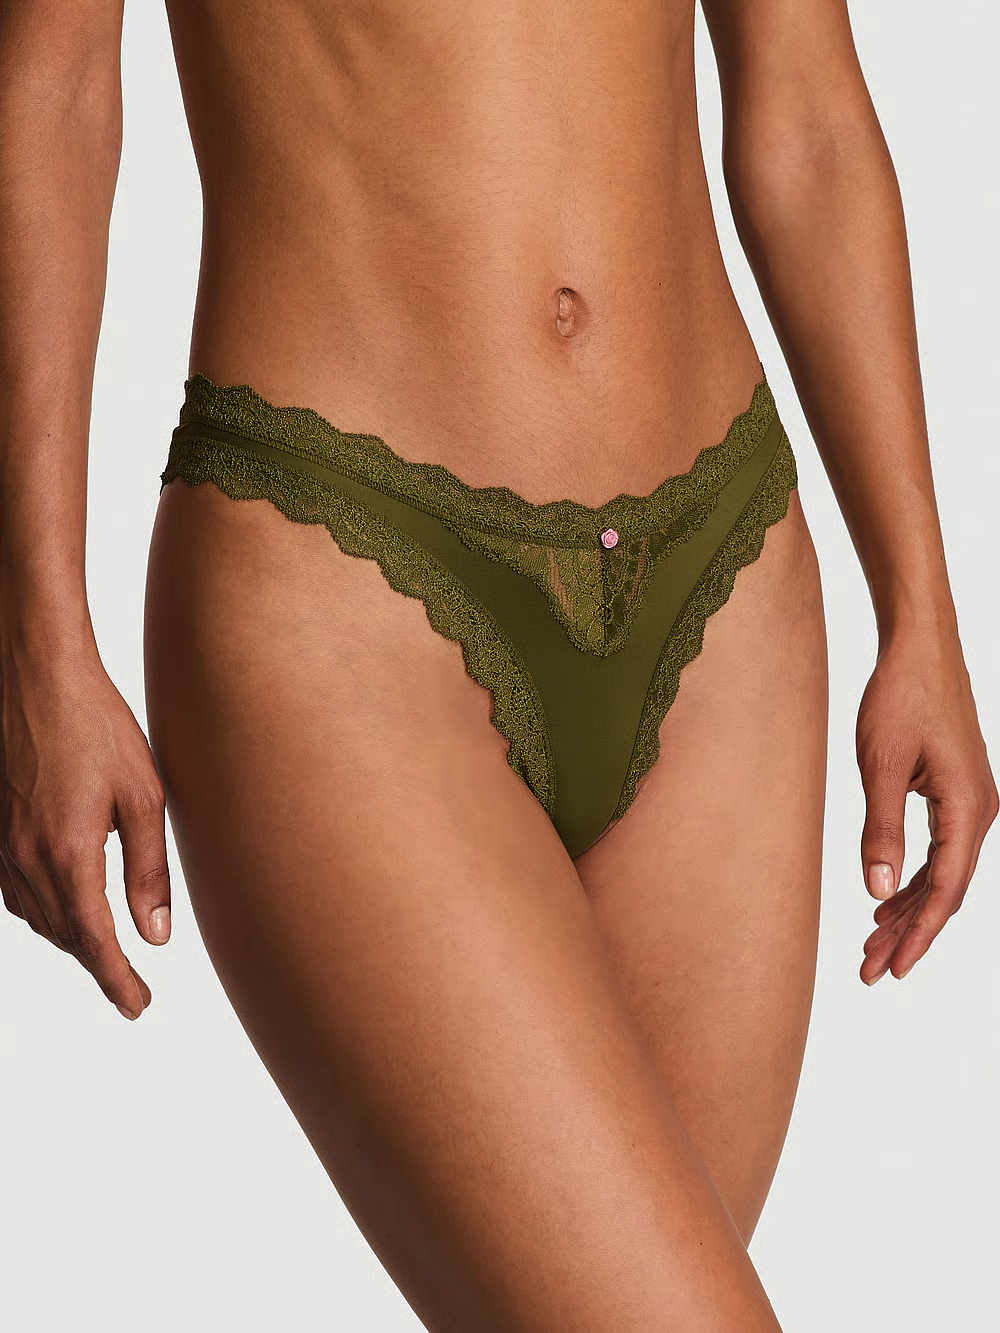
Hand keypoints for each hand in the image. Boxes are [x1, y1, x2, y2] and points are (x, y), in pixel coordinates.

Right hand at [0, 646, 169, 1019]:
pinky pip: (16, 891)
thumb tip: (156, 934)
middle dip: (98, 966)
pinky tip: (65, 907)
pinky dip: (45, 911)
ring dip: (72, 940)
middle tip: (131, 989)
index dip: (116, 981)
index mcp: (69, 854)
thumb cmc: (96, 725)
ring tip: (107, 953)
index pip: (94, 941)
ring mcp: (5, 845)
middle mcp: (28, 858)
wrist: (38, 677)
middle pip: (64, 935)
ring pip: (37, 917)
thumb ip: (149, 870)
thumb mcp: (143, 796)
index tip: (137, 1007)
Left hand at [856, 625, 997, 984]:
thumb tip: (876, 889)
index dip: (917, 935)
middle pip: (945, 891)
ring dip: (908, 908)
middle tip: (869, 968)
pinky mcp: (955, 792)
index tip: (889, 968)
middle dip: (908, 932)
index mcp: (968, 809)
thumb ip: (880, 830)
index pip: (944, 891)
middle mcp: (979, 811)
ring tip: (871, 941)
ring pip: (941, 873)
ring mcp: (970, 802)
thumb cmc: (900, 697)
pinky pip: (939, 850)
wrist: (918, 648)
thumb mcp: (880, 766)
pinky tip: (886, 896)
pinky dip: (912, 878)